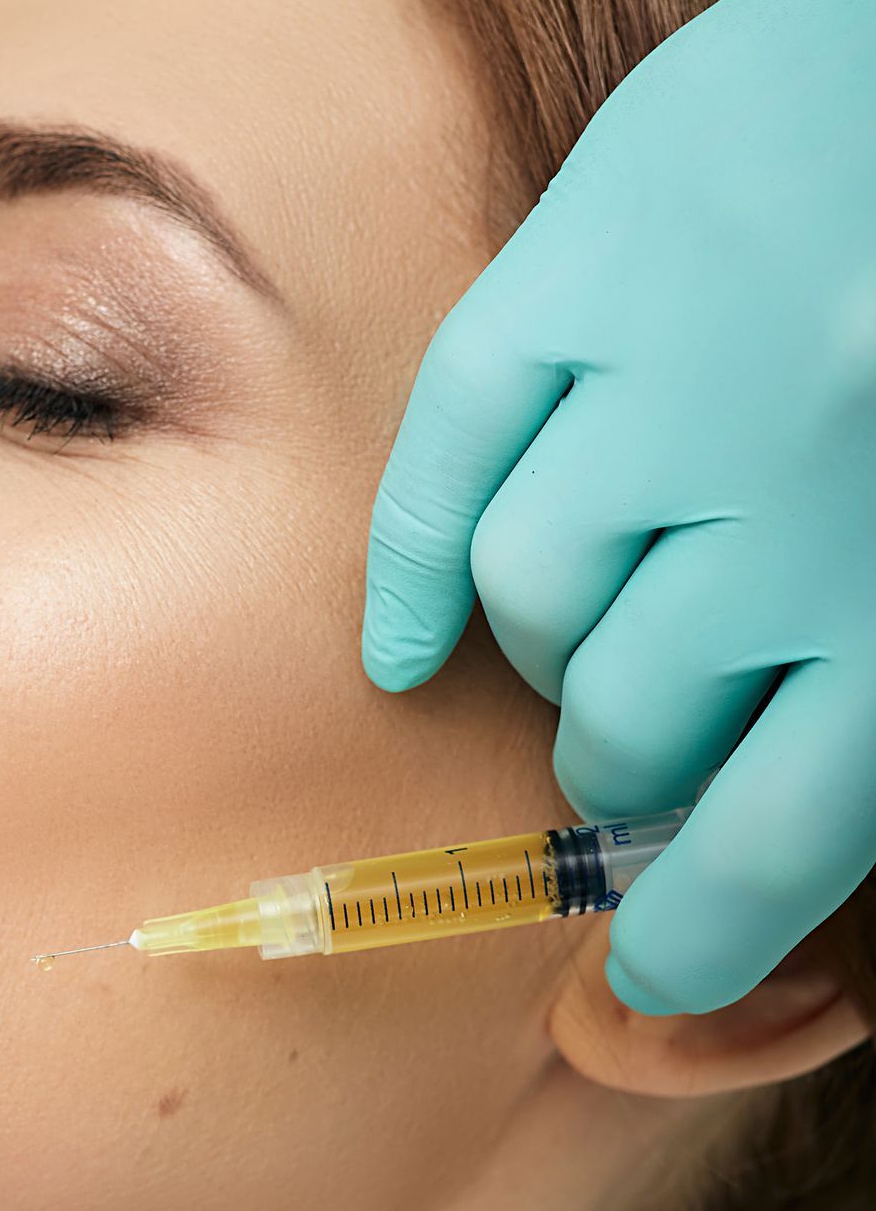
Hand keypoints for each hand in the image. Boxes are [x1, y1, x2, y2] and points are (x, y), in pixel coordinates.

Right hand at [359, 0, 875, 1015]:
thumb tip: (766, 913)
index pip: (760, 853)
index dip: (690, 943)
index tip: (653, 966)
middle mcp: (798, 504)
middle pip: (630, 726)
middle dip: (635, 757)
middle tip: (656, 735)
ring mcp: (683, 367)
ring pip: (532, 601)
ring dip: (554, 648)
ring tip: (599, 623)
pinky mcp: (600, 244)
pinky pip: (452, 446)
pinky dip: (415, 565)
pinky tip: (412, 643)